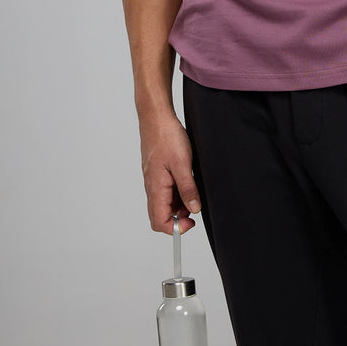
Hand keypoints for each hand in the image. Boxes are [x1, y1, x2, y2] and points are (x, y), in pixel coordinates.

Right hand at [139, 110, 201, 233]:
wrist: (156, 117)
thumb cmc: (166, 137)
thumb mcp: (183, 164)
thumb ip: (188, 189)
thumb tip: (193, 209)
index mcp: (156, 188)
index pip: (159, 222)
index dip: (176, 228)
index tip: (191, 221)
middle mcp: (152, 187)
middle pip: (160, 215)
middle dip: (178, 217)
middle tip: (194, 205)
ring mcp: (153, 180)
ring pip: (163, 203)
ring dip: (178, 203)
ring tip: (192, 189)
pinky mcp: (157, 172)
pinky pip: (165, 190)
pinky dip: (176, 191)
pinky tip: (187, 179)